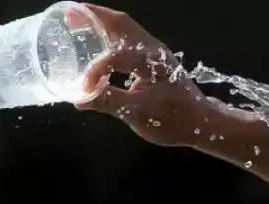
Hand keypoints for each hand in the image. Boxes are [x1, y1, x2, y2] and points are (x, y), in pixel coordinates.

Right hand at [72, 4, 208, 146]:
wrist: (200, 121)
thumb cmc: (173, 119)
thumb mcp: (139, 115)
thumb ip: (109, 103)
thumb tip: (79, 98)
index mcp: (150, 62)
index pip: (115, 57)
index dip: (95, 70)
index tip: (83, 88)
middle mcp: (153, 49)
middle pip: (120, 23)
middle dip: (93, 17)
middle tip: (68, 16)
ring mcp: (155, 51)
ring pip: (125, 27)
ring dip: (101, 22)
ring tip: (77, 22)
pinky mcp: (155, 58)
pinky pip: (129, 37)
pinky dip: (110, 34)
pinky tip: (98, 42)